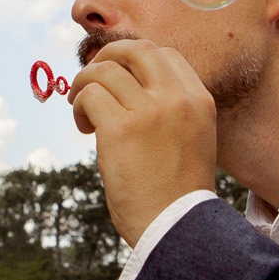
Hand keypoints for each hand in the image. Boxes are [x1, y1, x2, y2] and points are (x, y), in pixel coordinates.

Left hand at [67, 38, 217, 244]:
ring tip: (83, 112)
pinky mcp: (121, 129)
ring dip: (84, 84)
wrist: (175, 230)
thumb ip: (171, 112)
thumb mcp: (192, 141)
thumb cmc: (177, 195)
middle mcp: (177, 99)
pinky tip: (84, 128)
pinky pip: (90, 95)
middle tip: (91, 80)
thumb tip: (126, 89)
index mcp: (200, 101)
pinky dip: (78, 106)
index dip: (135, 61)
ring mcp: (150, 111)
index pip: (166, 55)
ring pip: (105, 70)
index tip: (120, 80)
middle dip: (107, 57)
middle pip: (136, 50)